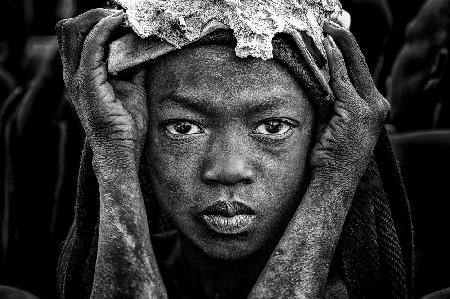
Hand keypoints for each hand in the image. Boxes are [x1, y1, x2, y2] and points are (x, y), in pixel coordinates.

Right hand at [56, 9, 147, 170]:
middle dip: (94, 15)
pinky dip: (105, 29)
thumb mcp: (133, 89)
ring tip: (121, 18)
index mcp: (80, 76)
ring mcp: (76, 78)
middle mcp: (73, 75)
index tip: (121, 19)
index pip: (77, 37)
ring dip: (99, 18)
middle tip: (120, 16)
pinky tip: (120, 24)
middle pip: (69, 29)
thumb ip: (134, 70)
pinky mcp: (87, 82)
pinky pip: (92, 45)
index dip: (96, 21)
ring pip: (74, 31)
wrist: (121, 148)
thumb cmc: (126, 124)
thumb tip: (144, 51)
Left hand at [310, 20, 389, 182]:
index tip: (335, 37)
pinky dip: (335, 62)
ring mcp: (370, 108)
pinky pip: (342, 80)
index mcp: (373, 108)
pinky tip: (328, 47)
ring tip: (327, 31)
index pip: (361, 72)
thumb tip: (322, 77)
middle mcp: (377, 106)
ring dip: (339, 47)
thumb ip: (334, 99)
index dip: (348, 51)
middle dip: (344, 42)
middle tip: (330, 26)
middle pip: (361, 65)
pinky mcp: (357, 111)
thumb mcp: (336, 122)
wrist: (334, 178)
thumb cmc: (331, 154)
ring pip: (352, 69)